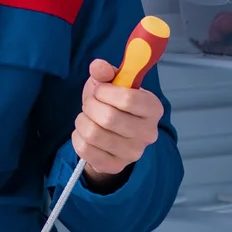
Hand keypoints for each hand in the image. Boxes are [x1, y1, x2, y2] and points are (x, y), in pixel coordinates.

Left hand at [73, 58, 163, 184]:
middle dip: (91, 105)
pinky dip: (77, 136)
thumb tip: (98, 66)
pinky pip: (85, 149)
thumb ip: (106, 72)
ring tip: (86, 116)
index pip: (129, 99)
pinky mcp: (114, 166)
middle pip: (108, 118)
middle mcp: (148, 133)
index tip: (99, 89)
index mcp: (153, 108)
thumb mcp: (112, 83)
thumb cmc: (114, 103)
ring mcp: (133, 153)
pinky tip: (84, 132)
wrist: (114, 135)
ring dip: (82, 120)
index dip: (106, 92)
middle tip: (90, 103)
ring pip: (94, 133)